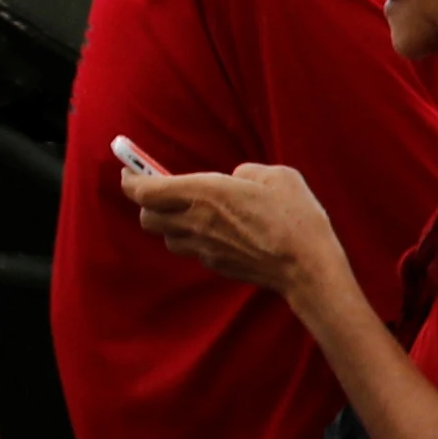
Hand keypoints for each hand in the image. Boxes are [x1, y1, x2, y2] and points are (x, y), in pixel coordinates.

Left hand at [129, 154, 351, 306]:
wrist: (309, 268)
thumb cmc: (296, 218)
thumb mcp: (277, 176)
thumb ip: (247, 171)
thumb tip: (234, 178)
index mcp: (202, 194)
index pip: (143, 191)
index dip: (130, 180)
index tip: (129, 170)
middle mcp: (195, 222)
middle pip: (146, 217)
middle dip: (147, 204)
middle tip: (160, 191)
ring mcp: (204, 249)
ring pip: (167, 238)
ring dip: (169, 224)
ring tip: (189, 212)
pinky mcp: (218, 266)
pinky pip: (194, 252)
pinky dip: (196, 241)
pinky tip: (218, 233)